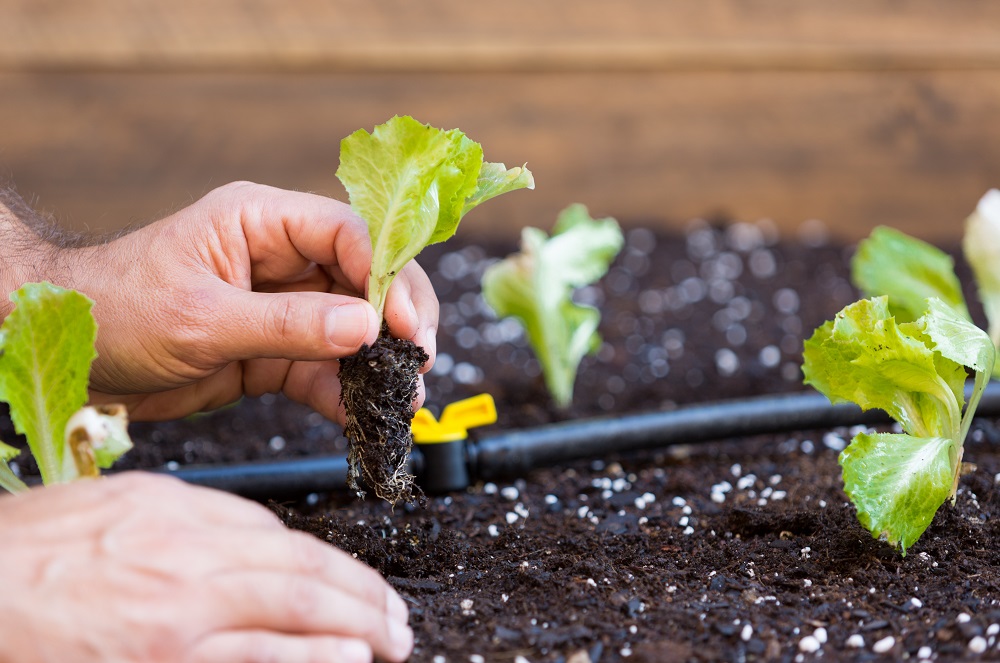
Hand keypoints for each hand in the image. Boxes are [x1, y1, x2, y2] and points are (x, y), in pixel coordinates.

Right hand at [0, 473, 412, 662]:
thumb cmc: (22, 556)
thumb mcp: (111, 509)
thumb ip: (183, 519)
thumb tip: (250, 541)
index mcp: (172, 509)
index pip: (273, 531)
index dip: (327, 561)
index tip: (352, 580)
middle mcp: (186, 555)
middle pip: (302, 567)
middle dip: (362, 592)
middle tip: (394, 614)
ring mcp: (179, 613)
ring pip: (295, 610)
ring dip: (356, 625)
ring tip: (389, 640)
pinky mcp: (165, 658)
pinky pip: (258, 656)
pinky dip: (310, 656)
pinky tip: (346, 659)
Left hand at [68, 181, 438, 420]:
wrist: (70, 357)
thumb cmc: (116, 310)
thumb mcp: (201, 318)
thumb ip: (287, 325)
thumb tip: (365, 330)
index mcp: (261, 222)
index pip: (347, 233)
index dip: (386, 274)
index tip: (403, 324)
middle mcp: (281, 260)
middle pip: (365, 280)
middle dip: (397, 319)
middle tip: (420, 360)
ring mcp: (281, 308)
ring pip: (352, 331)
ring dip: (381, 366)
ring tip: (406, 401)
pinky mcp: (273, 353)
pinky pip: (322, 371)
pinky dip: (345, 395)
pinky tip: (365, 419)